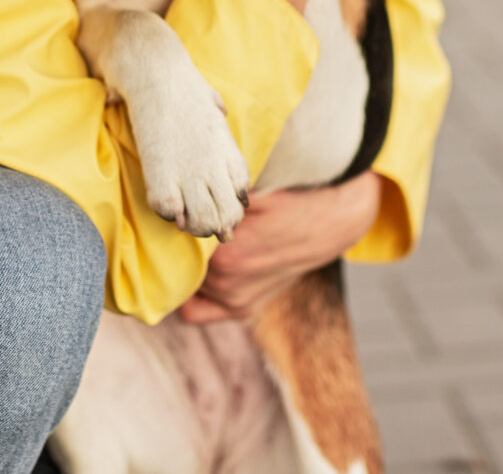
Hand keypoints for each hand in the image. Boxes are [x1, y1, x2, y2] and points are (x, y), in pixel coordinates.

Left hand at [177, 172, 382, 323]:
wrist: (330, 221)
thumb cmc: (289, 199)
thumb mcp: (249, 193)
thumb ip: (213, 199)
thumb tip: (179, 191)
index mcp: (226, 257)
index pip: (175, 247)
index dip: (171, 230)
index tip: (171, 215)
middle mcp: (228, 286)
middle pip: (179, 267)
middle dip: (176, 249)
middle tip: (180, 229)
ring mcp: (236, 302)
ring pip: (187, 289)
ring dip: (188, 269)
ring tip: (194, 247)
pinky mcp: (243, 310)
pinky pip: (199, 311)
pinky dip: (195, 295)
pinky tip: (199, 273)